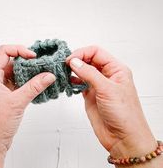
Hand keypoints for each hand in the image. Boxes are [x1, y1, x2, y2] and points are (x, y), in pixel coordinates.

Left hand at [0, 45, 55, 167]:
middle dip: (27, 61)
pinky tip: (39, 84)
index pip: (4, 53)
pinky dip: (30, 83)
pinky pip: (20, 84)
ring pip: (17, 74)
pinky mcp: (9, 97)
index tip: (32, 56)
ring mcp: (2, 89)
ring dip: (30, 73)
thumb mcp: (17, 102)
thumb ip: (34, 87)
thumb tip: (48, 75)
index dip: (19, 50)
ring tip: (43, 73)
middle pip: (12, 62)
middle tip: (42, 64)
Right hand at [67, 46, 161, 166]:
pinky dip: (72, 80)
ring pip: (83, 71)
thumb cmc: (124, 114)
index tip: (71, 59)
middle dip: (77, 60)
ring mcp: (98, 85)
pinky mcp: (90, 95)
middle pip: (89, 59)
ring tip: (64, 72)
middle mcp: (107, 75)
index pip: (96, 52)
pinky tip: (67, 81)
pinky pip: (79, 83)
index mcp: (116, 69)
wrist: (123, 137)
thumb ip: (89, 73)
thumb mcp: (107, 89)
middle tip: (65, 65)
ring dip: (73, 70)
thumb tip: (75, 61)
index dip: (82, 53)